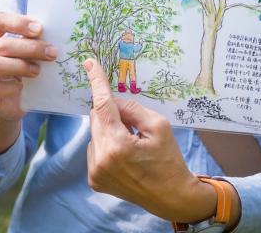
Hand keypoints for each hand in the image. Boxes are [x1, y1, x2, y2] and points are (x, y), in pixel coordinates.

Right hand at [0, 12, 56, 152]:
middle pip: (2, 45)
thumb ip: (28, 43)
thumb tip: (52, 36)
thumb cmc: (16, 74)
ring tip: (38, 71)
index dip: (18, 22)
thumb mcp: (20, 55)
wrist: (6, 107)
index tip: (39, 28)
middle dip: (30, 48)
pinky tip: (22, 87)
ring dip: (21, 66)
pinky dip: (11, 86)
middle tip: (51, 52)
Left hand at [83, 59, 217, 222]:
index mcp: (117, 145)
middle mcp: (101, 159)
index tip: (89, 64)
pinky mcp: (94, 179)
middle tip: (132, 122)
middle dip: (112, 114)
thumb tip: (114, 102)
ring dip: (109, 130)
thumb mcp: (158, 126)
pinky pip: (95, 149)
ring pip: (95, 133)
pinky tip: (124, 156)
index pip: (102, 106)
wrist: (171, 196)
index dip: (96, 83)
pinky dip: (107, 145)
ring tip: (131, 145)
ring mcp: (95, 171)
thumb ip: (133, 109)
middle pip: (96, 119)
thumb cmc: (169, 160)